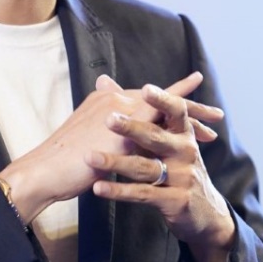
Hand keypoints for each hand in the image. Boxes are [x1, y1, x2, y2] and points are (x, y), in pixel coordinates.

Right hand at [0, 73, 221, 223]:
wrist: (44, 171)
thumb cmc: (64, 155)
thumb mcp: (85, 126)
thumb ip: (102, 110)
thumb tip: (108, 90)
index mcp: (110, 99)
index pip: (149, 96)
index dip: (174, 96)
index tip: (199, 91)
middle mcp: (117, 102)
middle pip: (164, 102)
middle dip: (192, 109)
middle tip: (218, 115)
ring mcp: (119, 118)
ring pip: (165, 118)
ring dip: (190, 126)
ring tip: (213, 133)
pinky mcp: (120, 137)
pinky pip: (154, 137)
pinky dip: (174, 141)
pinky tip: (193, 149)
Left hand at [84, 80, 235, 261]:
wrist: (206, 216)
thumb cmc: (178, 171)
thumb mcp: (167, 143)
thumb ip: (140, 115)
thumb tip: (104, 82)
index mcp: (184, 135)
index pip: (176, 112)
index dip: (162, 100)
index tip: (147, 89)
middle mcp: (186, 152)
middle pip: (156, 136)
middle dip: (132, 127)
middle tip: (109, 119)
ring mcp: (182, 177)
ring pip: (145, 167)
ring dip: (116, 162)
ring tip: (91, 157)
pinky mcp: (176, 200)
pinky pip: (143, 194)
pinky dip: (119, 191)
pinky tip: (99, 187)